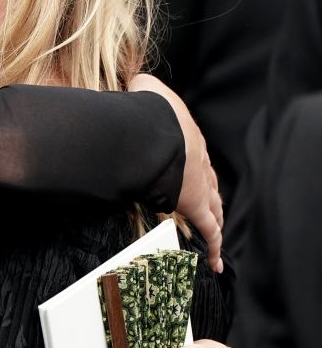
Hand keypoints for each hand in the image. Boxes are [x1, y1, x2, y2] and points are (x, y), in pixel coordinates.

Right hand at [128, 74, 222, 271]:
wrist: (155, 128)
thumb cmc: (146, 108)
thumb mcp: (142, 88)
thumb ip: (138, 88)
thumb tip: (130, 85)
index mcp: (187, 135)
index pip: (195, 155)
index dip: (193, 165)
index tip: (187, 173)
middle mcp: (200, 160)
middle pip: (209, 181)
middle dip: (208, 193)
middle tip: (206, 205)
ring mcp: (201, 184)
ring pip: (214, 206)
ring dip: (214, 219)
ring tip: (214, 233)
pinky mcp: (197, 205)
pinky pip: (210, 231)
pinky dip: (215, 246)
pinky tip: (216, 261)